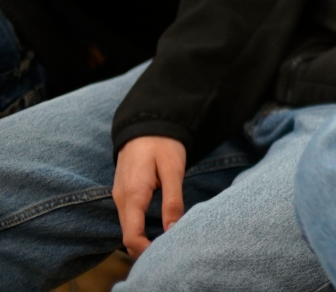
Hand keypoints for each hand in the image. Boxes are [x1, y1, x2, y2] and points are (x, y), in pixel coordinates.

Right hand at [112, 136, 187, 256]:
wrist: (146, 123)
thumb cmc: (163, 144)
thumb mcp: (173, 170)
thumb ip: (172, 201)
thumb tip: (173, 229)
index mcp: (133, 195)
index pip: (131, 235)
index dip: (145, 250)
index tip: (164, 254)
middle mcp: (121, 198)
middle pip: (128, 234)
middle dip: (146, 247)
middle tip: (170, 249)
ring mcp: (120, 195)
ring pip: (128, 226)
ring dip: (143, 237)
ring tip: (167, 240)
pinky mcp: (124, 192)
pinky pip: (129, 216)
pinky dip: (140, 226)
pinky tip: (158, 226)